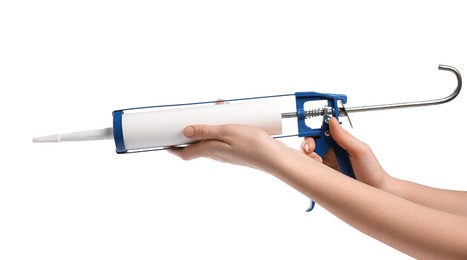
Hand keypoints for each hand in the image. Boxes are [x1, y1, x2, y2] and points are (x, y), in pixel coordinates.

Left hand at [168, 124, 295, 171]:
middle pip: (197, 144)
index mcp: (210, 151)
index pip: (185, 154)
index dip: (173, 149)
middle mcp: (216, 154)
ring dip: (208, 125)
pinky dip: (222, 126)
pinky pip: (224, 137)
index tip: (163, 141)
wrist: (276, 157)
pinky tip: (231, 115)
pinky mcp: (238, 149)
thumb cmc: (252, 145)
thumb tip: (184, 132)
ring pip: (211, 138)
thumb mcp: (226, 131)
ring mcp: (227, 152)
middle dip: (191, 131)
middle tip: (187, 118)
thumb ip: (206, 131)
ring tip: (214, 109)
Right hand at [301, 118, 388, 188]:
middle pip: (311, 143)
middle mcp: (332, 151)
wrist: (376, 190)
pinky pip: (313, 170)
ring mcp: (327, 163)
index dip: (313, 134)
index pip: (321, 132)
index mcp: (340, 141)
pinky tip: (319, 172)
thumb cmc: (372, 171)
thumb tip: (332, 121)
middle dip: (308, 147)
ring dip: (309, 159)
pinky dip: (311, 170)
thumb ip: (345, 137)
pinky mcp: (325, 175)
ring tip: (318, 164)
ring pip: (309, 156)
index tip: (313, 141)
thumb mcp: (360, 150)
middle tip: (314, 155)